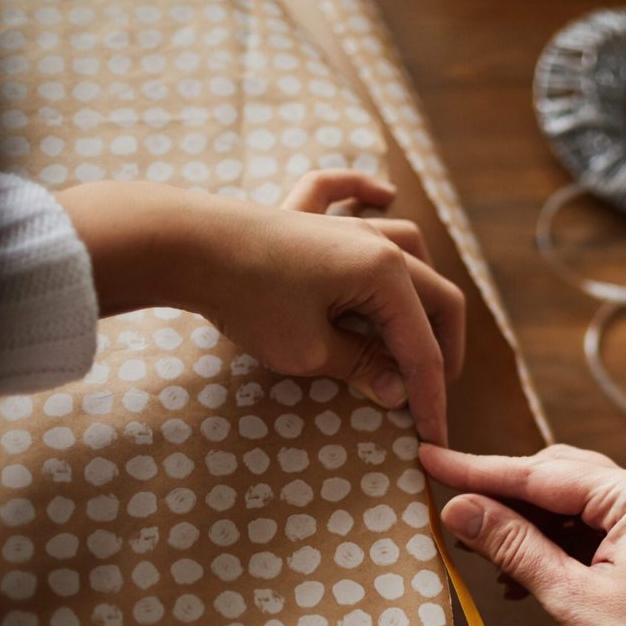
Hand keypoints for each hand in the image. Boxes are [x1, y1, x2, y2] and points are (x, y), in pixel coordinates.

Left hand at [57, 170, 464, 443]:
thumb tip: (395, 390)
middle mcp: (376, 242)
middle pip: (434, 295)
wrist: (183, 245)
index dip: (429, 396)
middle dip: (442, 347)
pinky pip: (342, 191)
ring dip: (424, 282)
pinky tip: (384, 192)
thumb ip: (359, 365)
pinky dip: (364, 190)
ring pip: (407, 242)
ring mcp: (341, 223)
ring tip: (420, 321)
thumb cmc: (248, 298)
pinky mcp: (301, 214)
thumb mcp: (308, 350)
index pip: (421, 348)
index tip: (432, 435)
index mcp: (386, 275)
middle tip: (433, 390)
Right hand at [421, 444, 625, 625]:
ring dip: (527, 521)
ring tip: (477, 543)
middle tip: (450, 505)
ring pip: (574, 501)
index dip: (479, 471)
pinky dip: (555, 541)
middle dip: (503, 494)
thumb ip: (513, 546)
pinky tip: (519, 567)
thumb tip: (460, 509)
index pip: (543, 474)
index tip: (433, 460)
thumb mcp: (571, 599)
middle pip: (559, 478)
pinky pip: (594, 526)